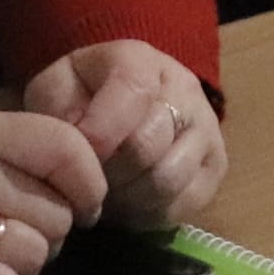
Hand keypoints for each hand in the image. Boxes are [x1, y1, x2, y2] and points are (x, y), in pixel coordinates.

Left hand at [22, 39, 226, 227]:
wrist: (123, 107)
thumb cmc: (84, 99)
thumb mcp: (57, 88)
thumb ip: (60, 107)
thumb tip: (82, 146)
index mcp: (142, 61)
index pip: (133, 94)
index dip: (100, 133)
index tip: (77, 156)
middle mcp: (185, 89)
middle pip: (148, 146)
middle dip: (109, 172)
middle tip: (90, 178)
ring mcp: (206, 129)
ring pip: (167, 180)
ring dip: (127, 196)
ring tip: (109, 190)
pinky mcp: (216, 167)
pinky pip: (183, 205)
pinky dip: (149, 213)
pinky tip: (131, 200)